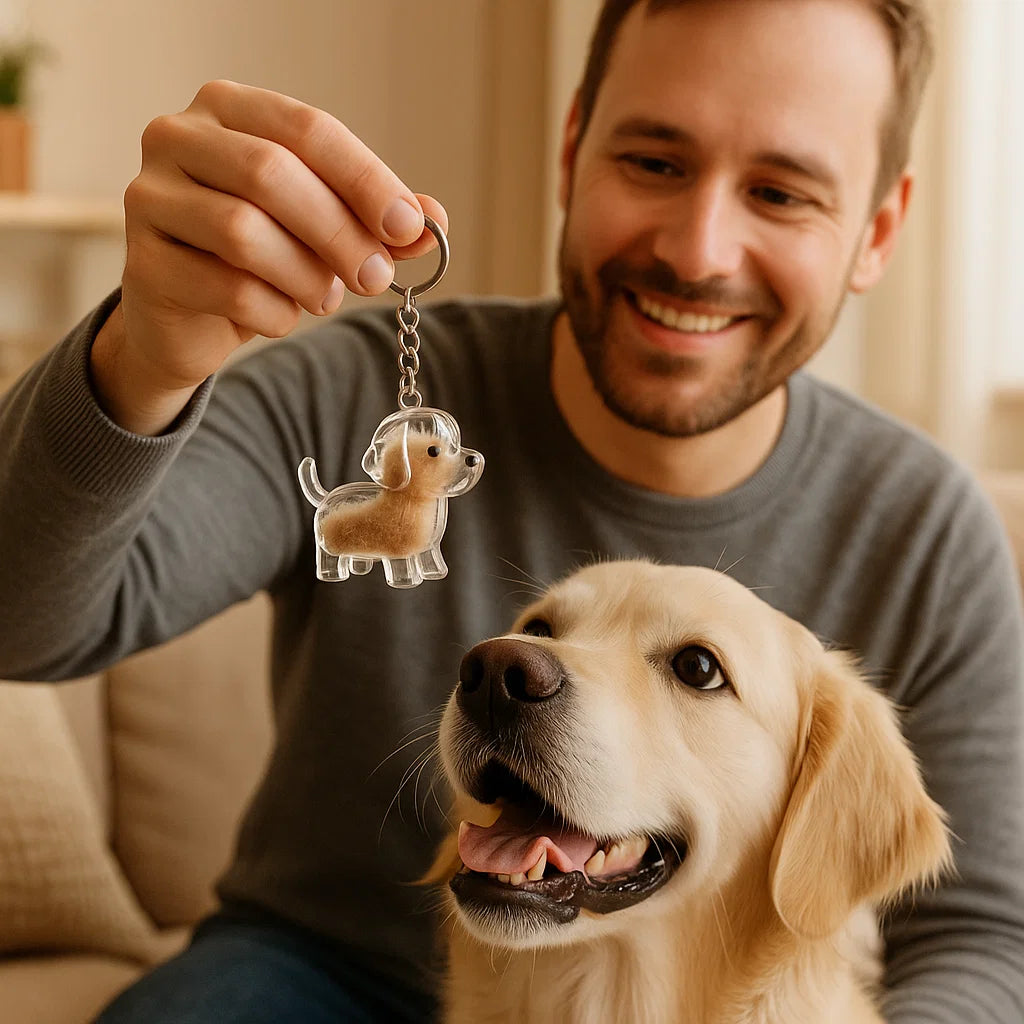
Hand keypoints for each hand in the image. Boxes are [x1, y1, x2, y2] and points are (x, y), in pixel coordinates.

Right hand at [90, 80, 447, 433]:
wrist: (190, 317)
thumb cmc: (262, 258)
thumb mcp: (324, 230)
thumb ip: (375, 220)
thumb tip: (432, 220)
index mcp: (230, 108)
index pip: (307, 130)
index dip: (365, 180)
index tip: (409, 227)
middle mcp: (178, 138)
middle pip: (271, 174)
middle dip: (339, 232)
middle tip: (376, 277)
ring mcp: (150, 198)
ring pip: (243, 232)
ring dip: (306, 276)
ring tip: (327, 298)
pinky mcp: (144, 265)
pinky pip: (226, 289)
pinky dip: (274, 313)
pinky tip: (283, 316)